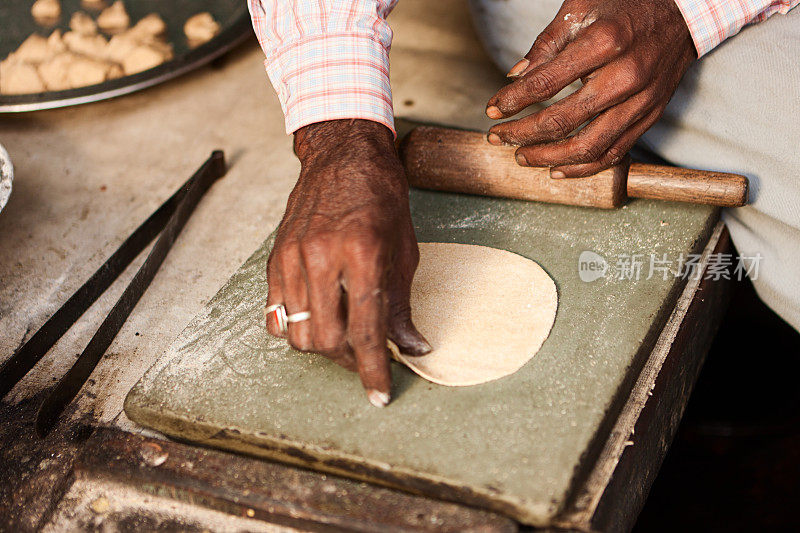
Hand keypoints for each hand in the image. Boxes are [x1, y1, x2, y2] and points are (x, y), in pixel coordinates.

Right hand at [266, 119, 430, 406]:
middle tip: (367, 354)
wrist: (342, 156)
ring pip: (298, 334)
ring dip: (323, 347)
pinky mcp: (275, 258)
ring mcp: (292, 258)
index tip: (380, 394)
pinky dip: (295, 328)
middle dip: (349, 360)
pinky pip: (274, 315)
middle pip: (327, 340)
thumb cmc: (380, 198)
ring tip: (343, 335)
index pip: (366, 330)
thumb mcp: (404, 250)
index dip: (375, 369)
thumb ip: (401, 305)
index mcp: (363, 253)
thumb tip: (411, 348)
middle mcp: (322, 257)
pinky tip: (316, 319)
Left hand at [485, 0, 695, 177]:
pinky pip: (614, 153)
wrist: (684, 12)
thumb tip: (514, 77)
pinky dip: (583, 168)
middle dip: (522, 134)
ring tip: (521, 156)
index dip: (512, 101)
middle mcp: (625, 76)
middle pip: (563, 120)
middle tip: (498, 138)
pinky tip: (556, 169)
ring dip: (548, 157)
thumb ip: (546, 45)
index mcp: (604, 43)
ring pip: (588, 146)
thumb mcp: (581, 9)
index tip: (491, 111)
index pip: (546, 83)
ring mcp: (641, 101)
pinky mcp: (650, 116)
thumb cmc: (626, 6)